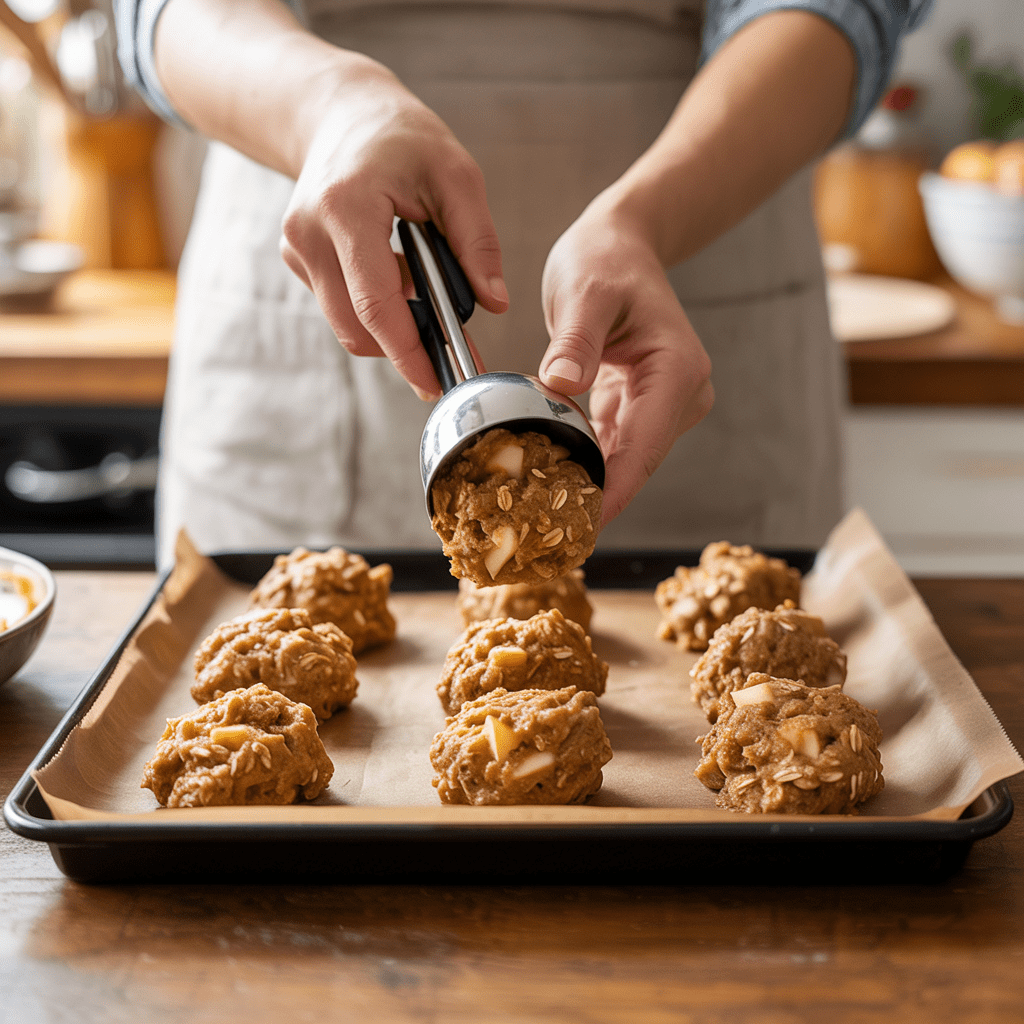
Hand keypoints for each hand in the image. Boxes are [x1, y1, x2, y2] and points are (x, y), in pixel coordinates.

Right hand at [280, 64, 507, 397]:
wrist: (342, 114)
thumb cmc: (403, 139)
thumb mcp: (456, 175)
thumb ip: (477, 241)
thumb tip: (495, 303)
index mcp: (346, 208)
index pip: (375, 303)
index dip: (407, 352)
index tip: (436, 383)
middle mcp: (308, 233)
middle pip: (356, 327)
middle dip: (405, 352)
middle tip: (451, 357)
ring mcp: (297, 249)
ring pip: (347, 325)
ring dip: (392, 332)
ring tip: (431, 308)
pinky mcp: (298, 260)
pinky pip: (341, 308)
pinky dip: (376, 312)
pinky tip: (401, 283)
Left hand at [540, 206, 712, 525]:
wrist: (620, 245)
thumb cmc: (605, 259)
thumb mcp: (584, 290)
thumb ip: (575, 339)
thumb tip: (560, 384)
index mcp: (676, 370)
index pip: (643, 447)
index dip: (613, 493)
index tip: (582, 528)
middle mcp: (680, 395)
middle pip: (636, 464)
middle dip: (595, 498)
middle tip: (545, 535)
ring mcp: (663, 405)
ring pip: (624, 461)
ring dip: (587, 485)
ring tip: (540, 518)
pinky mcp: (640, 408)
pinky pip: (612, 447)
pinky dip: (584, 463)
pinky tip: (550, 483)